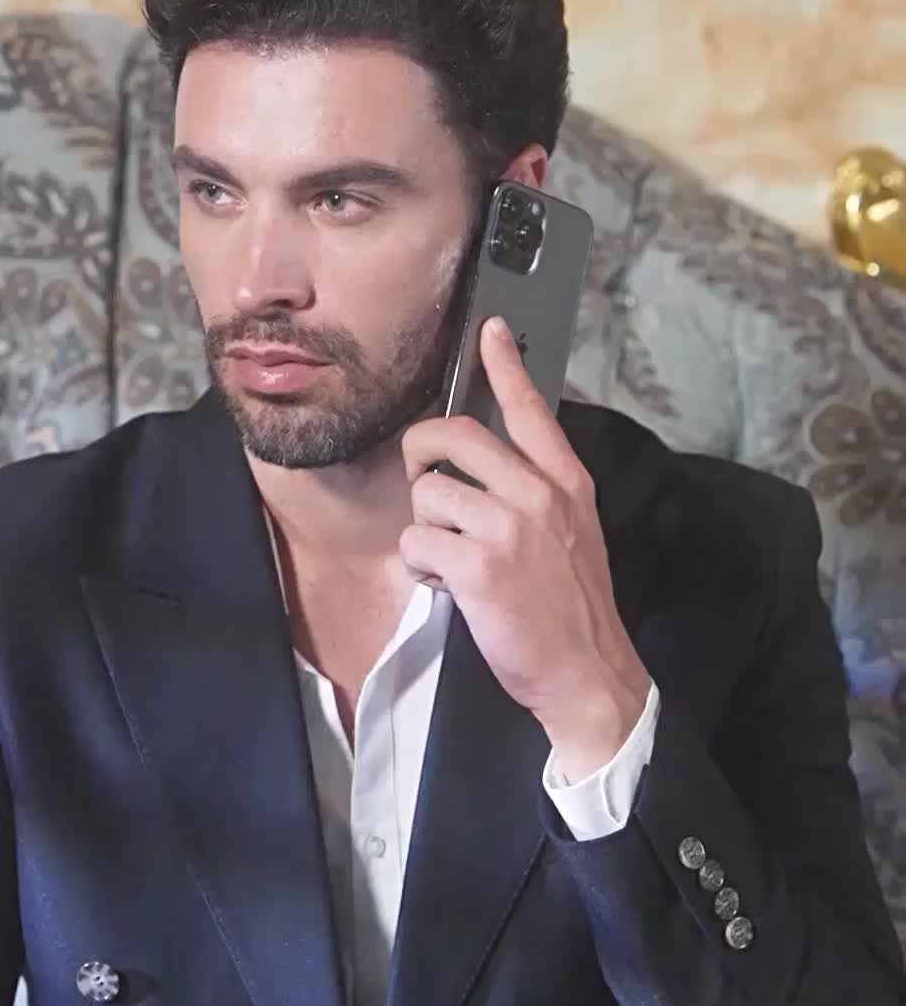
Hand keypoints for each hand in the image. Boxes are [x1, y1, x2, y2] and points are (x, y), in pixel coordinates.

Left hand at [401, 317, 651, 780]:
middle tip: (428, 488)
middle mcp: (538, 495)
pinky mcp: (479, 568)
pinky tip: (447, 586)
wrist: (588, 673)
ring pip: (426, 492)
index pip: (532, 410)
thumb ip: (539, 494)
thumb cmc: (572, 610)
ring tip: (451, 560)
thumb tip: (488, 468)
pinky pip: (417, 542)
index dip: (505, 366)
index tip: (491, 331)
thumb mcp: (575, 534)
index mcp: (565, 484)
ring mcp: (508, 529)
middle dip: (421, 456)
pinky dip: (422, 568)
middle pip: (452, 435)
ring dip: (424, 529)